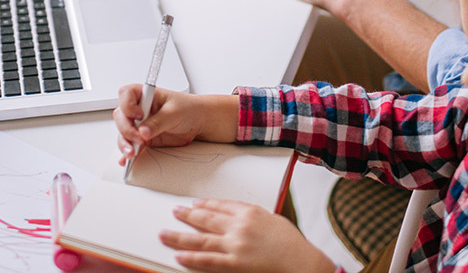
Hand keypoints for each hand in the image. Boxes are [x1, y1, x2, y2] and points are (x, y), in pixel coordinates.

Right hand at [113, 87, 237, 166]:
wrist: (199, 122)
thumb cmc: (188, 109)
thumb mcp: (174, 112)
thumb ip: (158, 121)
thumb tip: (143, 131)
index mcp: (145, 94)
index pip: (126, 94)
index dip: (128, 105)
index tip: (139, 115)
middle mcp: (139, 108)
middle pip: (121, 116)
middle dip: (126, 129)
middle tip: (139, 139)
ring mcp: (139, 124)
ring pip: (123, 133)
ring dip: (125, 144)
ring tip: (133, 153)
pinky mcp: (143, 138)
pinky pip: (131, 145)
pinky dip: (128, 152)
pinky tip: (128, 160)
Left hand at [161, 199, 336, 272]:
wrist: (303, 263)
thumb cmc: (293, 244)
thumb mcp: (274, 220)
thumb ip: (254, 218)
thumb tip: (238, 218)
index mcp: (250, 212)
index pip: (221, 205)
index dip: (206, 204)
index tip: (195, 203)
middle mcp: (239, 226)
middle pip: (207, 218)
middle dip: (188, 215)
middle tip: (175, 211)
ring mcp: (235, 245)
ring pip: (201, 239)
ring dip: (180, 236)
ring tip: (164, 233)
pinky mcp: (235, 264)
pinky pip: (208, 260)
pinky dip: (191, 258)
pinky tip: (178, 255)